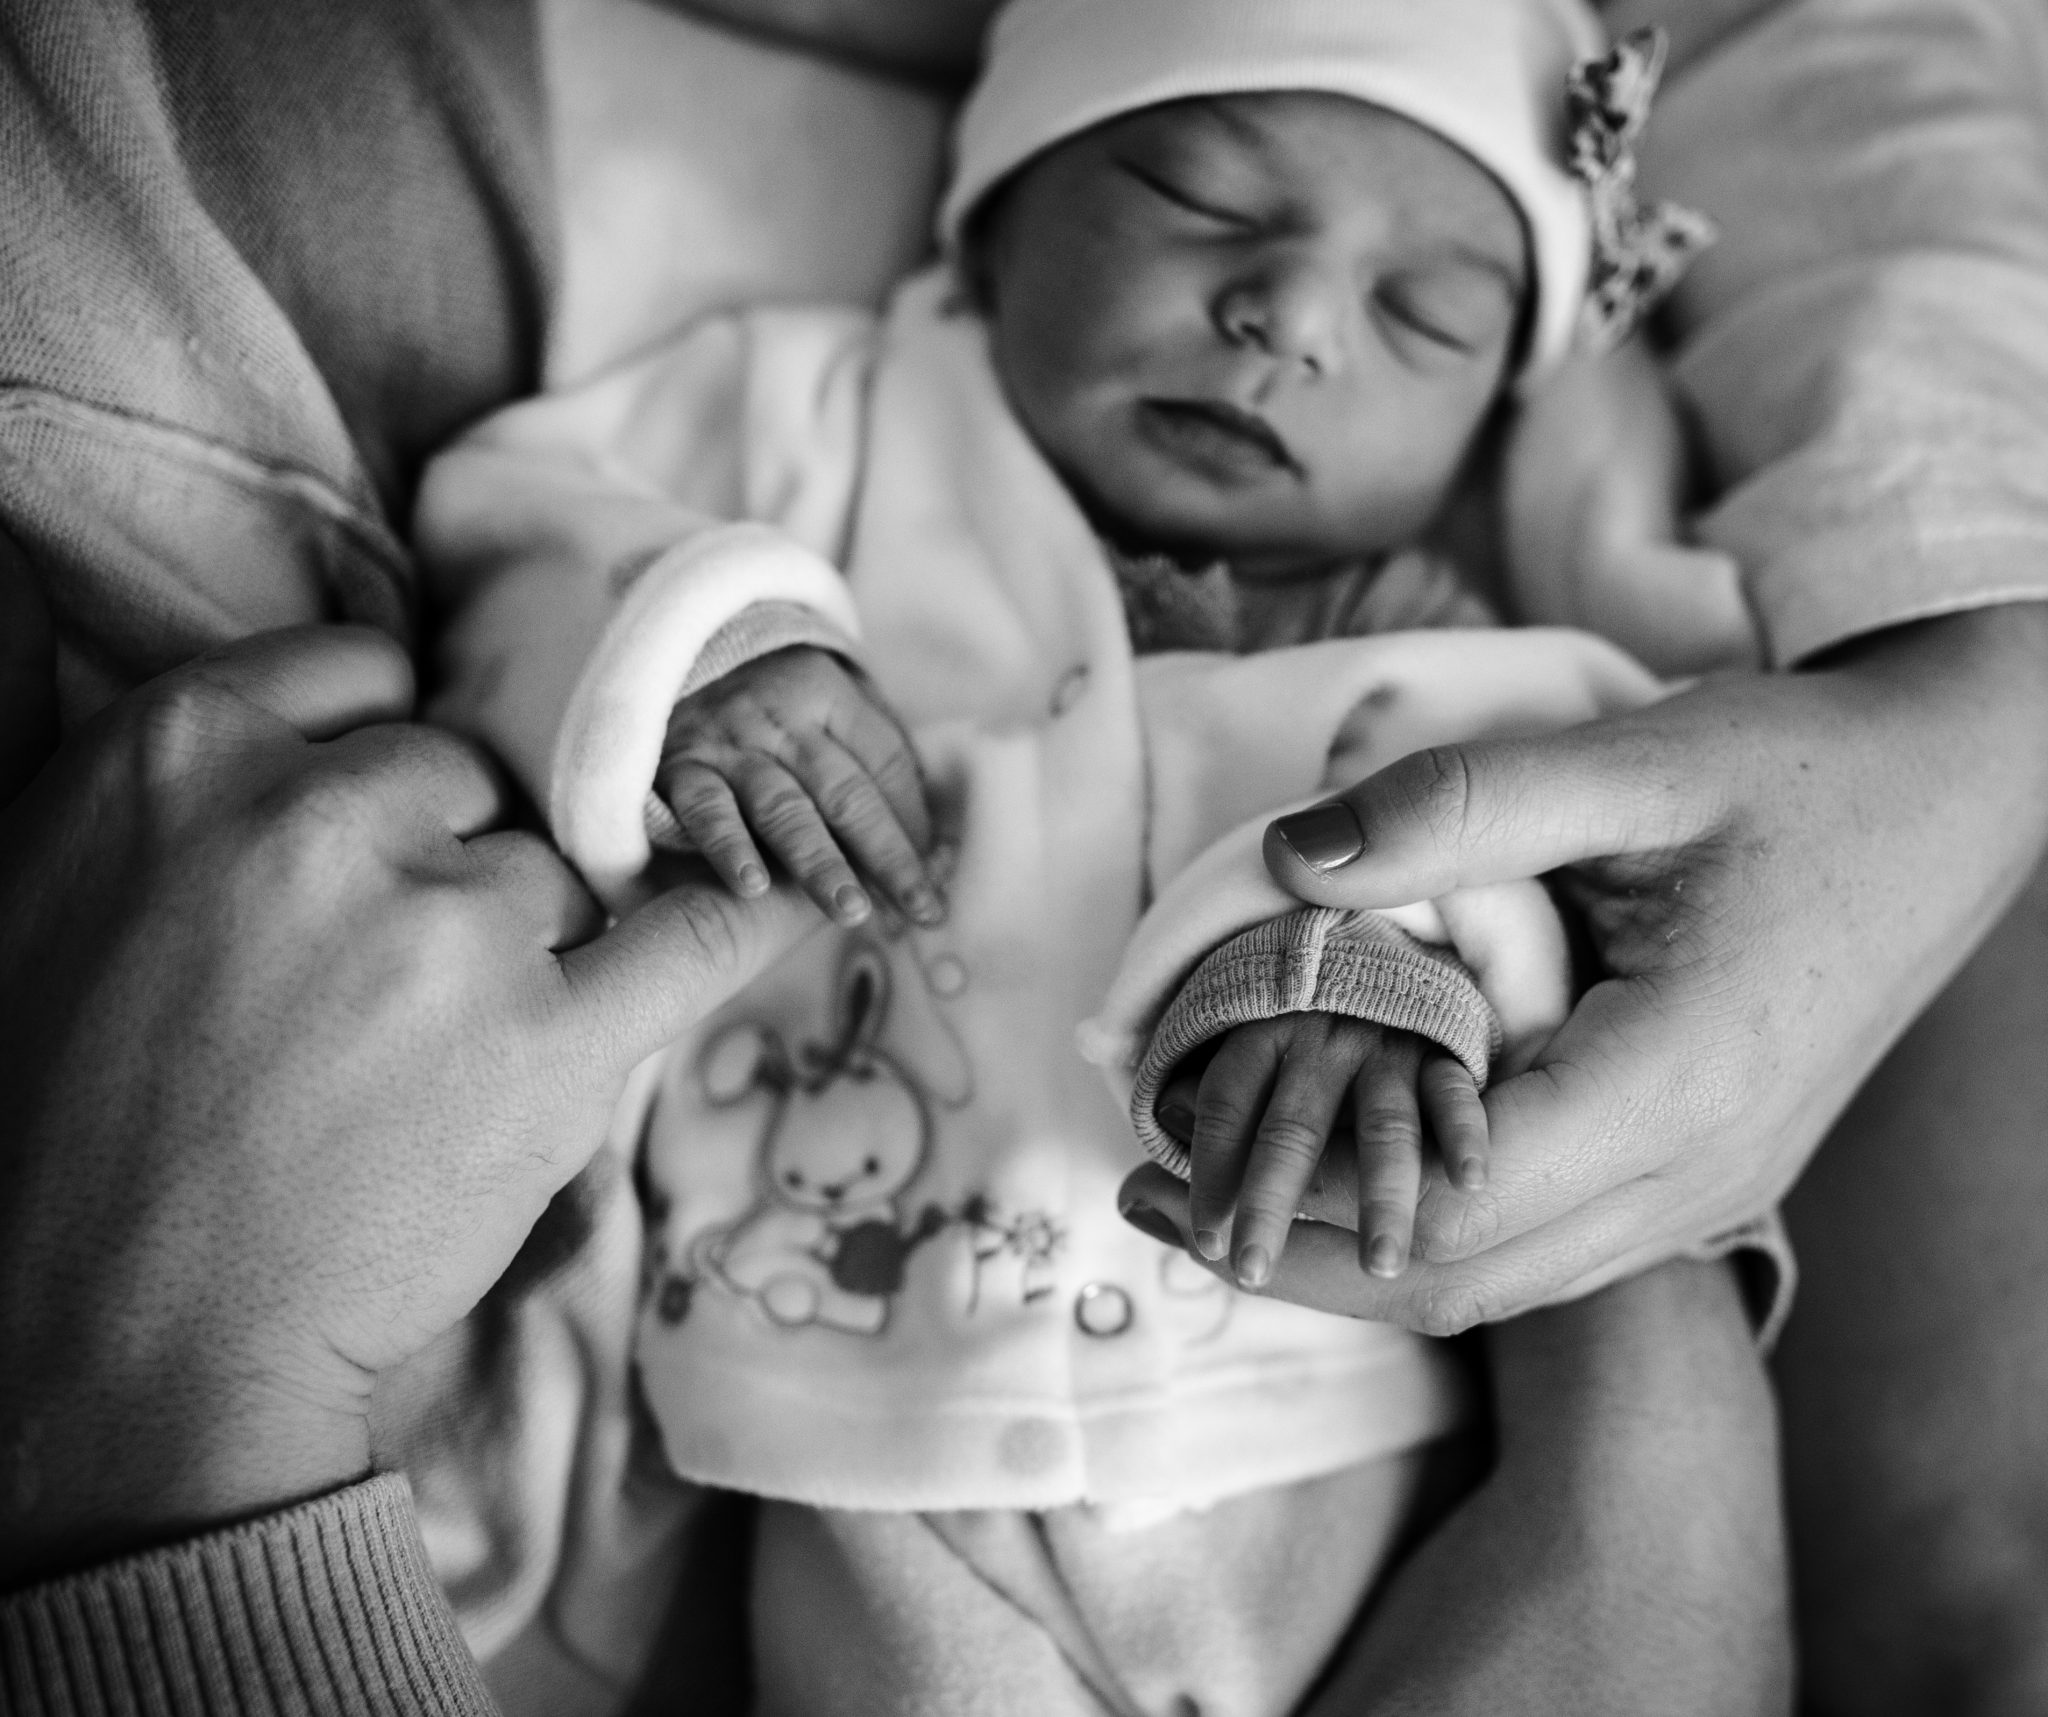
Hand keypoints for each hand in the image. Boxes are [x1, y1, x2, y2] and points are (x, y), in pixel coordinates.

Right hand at [0, 627, 815, 1583]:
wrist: (114, 1343)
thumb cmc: (70, 1125)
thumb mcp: (71, 889)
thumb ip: (209, 791)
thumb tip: (358, 737)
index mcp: (181, 752)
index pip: (367, 678)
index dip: (393, 764)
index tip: (397, 822)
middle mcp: (317, 815)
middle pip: (470, 782)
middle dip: (449, 865)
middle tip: (383, 993)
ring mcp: (442, 926)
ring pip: (553, 879)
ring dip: (523, 955)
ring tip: (423, 1076)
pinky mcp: (545, 1041)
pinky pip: (696, 931)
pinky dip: (756, 914)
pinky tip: (808, 895)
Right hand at [656, 645, 941, 927]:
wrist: (669, 651)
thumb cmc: (768, 697)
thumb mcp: (823, 694)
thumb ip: (871, 747)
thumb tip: (928, 828)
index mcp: (828, 693)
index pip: (885, 761)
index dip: (914, 820)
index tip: (933, 876)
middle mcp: (783, 718)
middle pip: (845, 793)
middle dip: (887, 856)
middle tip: (918, 907)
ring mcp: (730, 744)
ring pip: (784, 809)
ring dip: (820, 863)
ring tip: (851, 911)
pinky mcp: (682, 768)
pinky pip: (708, 812)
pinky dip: (730, 848)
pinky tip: (754, 888)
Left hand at [1122, 606, 2047, 1332]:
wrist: (1952, 798)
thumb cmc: (1803, 770)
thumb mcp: (1634, 761)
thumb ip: (1459, 808)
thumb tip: (1288, 861)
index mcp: (1682, 1080)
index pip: (1457, 1203)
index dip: (1296, 1195)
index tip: (1162, 1151)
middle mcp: (1701, 1169)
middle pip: (1464, 1279)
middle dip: (1293, 1253)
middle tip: (1149, 1191)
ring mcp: (1710, 1185)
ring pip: (1504, 1278)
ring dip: (1355, 1252)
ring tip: (1221, 1187)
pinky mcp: (1703, 1167)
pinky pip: (1547, 1242)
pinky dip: (1430, 1226)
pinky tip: (1355, 1162)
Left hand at [1160, 1015, 1485, 1290]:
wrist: (1388, 945)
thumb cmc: (1303, 1027)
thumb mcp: (1247, 1050)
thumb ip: (1205, 1123)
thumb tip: (1132, 1197)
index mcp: (1263, 1034)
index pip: (1224, 1106)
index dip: (1208, 1174)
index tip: (1202, 1240)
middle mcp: (1321, 1040)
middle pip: (1291, 1129)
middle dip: (1270, 1204)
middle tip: (1250, 1270)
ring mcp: (1387, 1046)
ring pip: (1382, 1127)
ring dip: (1379, 1197)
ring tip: (1379, 1264)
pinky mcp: (1444, 1051)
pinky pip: (1456, 1094)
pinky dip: (1466, 1134)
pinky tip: (1468, 1181)